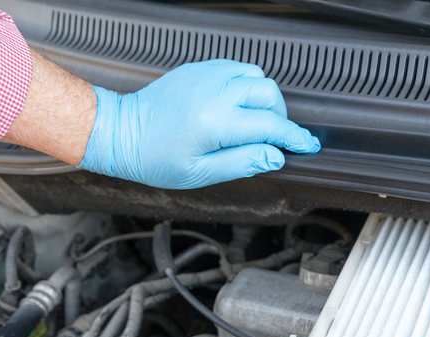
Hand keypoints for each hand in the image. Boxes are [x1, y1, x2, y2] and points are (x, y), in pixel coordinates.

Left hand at [78, 60, 319, 188]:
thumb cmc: (155, 159)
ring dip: (264, 99)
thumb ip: (242, 163)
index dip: (293, 138)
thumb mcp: (201, 174)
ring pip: (256, 77)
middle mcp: (214, 93)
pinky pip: (237, 69)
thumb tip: (275, 157)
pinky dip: (246, 85)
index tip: (308, 145)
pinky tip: (238, 106)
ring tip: (255, 122)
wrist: (122, 133)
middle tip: (276, 138)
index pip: (270, 126)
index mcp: (215, 123)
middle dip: (280, 117)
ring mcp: (206, 76)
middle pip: (269, 95)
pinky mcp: (199, 69)